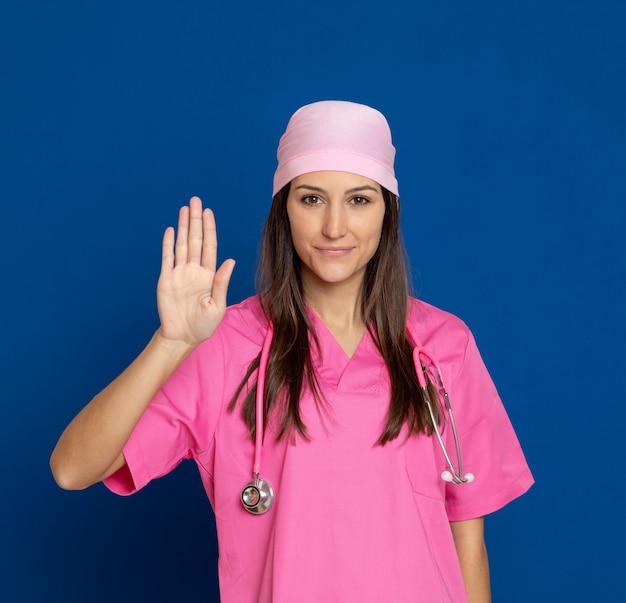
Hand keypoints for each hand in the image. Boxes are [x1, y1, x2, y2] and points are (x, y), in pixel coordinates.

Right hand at [156, 196, 234, 346]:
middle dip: (195, 220)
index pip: (209, 246)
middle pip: (194, 239)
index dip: (209, 229)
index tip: (208, 212)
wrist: (183, 337)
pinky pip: (166, 258)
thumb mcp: (217, 305)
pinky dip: (167, 244)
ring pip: (181, 244)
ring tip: (184, 209)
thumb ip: (221, 282)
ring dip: (182, 226)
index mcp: (209, 275)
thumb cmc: (204, 325)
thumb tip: (230, 261)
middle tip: (195, 200)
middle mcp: (194, 270)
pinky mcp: (165, 280)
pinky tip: (170, 230)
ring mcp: (179, 273)